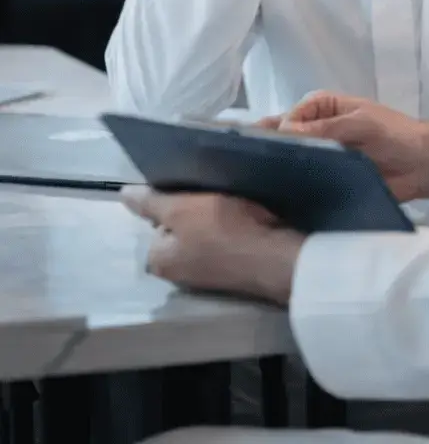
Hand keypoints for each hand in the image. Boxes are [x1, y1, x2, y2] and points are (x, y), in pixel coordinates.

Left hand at [121, 187, 305, 305]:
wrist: (274, 256)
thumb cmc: (222, 230)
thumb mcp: (181, 209)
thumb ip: (151, 202)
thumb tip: (123, 194)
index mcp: (158, 260)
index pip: (157, 219)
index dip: (175, 199)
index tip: (195, 187)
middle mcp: (177, 272)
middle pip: (181, 227)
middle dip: (195, 208)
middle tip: (214, 190)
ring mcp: (207, 273)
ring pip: (205, 232)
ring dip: (216, 216)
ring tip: (232, 198)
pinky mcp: (232, 269)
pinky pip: (225, 240)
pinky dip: (232, 227)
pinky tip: (245, 214)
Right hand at [259, 92, 428, 204]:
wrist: (421, 166)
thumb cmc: (395, 135)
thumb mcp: (362, 124)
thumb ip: (327, 128)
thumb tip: (285, 131)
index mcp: (322, 107)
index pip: (289, 116)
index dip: (276, 131)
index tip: (264, 150)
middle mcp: (316, 129)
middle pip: (284, 138)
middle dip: (269, 151)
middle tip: (250, 170)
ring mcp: (319, 156)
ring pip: (291, 162)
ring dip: (279, 172)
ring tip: (258, 189)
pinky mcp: (325, 179)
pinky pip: (304, 183)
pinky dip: (292, 189)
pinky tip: (277, 203)